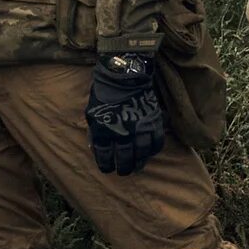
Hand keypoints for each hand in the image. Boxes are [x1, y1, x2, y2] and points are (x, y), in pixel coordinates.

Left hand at [85, 53, 165, 174]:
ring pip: (141, 153)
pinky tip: (149, 153)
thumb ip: (95, 132)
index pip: (104, 155)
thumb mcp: (92, 113)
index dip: (106, 164)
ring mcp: (139, 128)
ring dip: (139, 163)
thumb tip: (96, 148)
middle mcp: (121, 132)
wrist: (124, 76)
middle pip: (124, 157)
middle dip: (123, 167)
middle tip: (123, 172)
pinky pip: (156, 142)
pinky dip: (153, 150)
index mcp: (103, 130)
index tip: (108, 169)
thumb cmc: (105, 94)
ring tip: (136, 168)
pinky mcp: (153, 122)